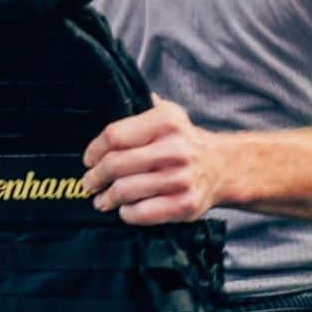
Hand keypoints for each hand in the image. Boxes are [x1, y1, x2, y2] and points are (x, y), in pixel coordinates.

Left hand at [81, 95, 221, 224]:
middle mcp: (175, 149)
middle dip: (94, 178)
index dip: (94, 151)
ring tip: (101, 200)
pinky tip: (125, 209)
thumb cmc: (184, 141)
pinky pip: (141, 213)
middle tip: (89, 183)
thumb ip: (139, 106)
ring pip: (124, 191)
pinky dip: (126, 213)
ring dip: (106, 199)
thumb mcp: (168, 114)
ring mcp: (180, 179)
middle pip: (115, 165)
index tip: (88, 160)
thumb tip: (107, 99)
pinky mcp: (184, 205)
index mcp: (166, 122)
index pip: (113, 136)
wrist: (223, 167)